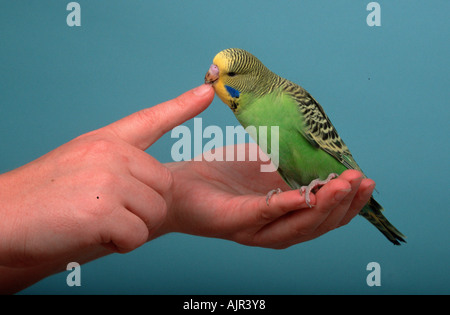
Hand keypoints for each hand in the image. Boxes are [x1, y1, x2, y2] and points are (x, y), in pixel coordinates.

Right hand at [0, 84, 213, 268]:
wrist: (1, 216)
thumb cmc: (43, 196)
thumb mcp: (82, 164)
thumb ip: (120, 165)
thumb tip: (158, 182)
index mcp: (107, 140)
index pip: (152, 118)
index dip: (182, 106)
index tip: (206, 92)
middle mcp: (111, 153)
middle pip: (164, 187)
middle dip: (145, 208)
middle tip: (109, 212)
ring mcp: (108, 179)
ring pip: (155, 213)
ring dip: (132, 227)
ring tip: (96, 221)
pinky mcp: (102, 210)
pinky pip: (138, 236)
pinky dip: (121, 244)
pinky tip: (92, 233)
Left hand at [162, 143, 374, 248]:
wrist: (182, 181)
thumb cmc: (223, 173)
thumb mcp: (265, 158)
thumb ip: (291, 155)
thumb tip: (319, 142)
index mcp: (285, 213)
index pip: (325, 213)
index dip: (348, 200)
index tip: (366, 178)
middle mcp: (275, 227)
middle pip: (319, 223)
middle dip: (343, 202)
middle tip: (361, 181)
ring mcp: (256, 227)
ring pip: (298, 224)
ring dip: (324, 205)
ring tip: (343, 185)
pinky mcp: (236, 220)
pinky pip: (265, 213)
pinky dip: (287, 205)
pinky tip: (305, 195)